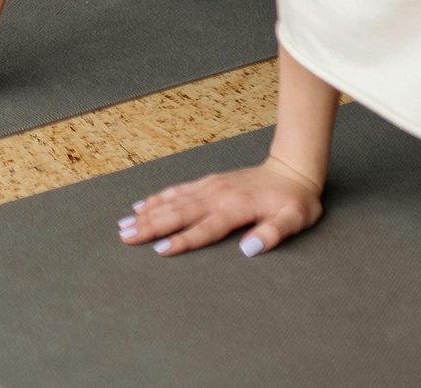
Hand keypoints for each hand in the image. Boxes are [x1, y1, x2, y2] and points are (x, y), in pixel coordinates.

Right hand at [116, 159, 323, 257]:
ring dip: (148, 213)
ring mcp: (209, 187)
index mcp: (235, 208)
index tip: (160, 250)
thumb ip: (272, 234)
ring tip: (124, 223)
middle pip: (178, 213)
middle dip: (150, 226)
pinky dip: (158, 198)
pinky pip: (178, 190)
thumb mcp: (294, 220)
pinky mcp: (208, 182)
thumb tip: (248, 250)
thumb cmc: (295, 201)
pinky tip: (142, 204)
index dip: (183, 241)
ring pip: (173, 201)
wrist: (292, 169)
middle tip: (125, 236)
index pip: (204, 228)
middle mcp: (216, 196)